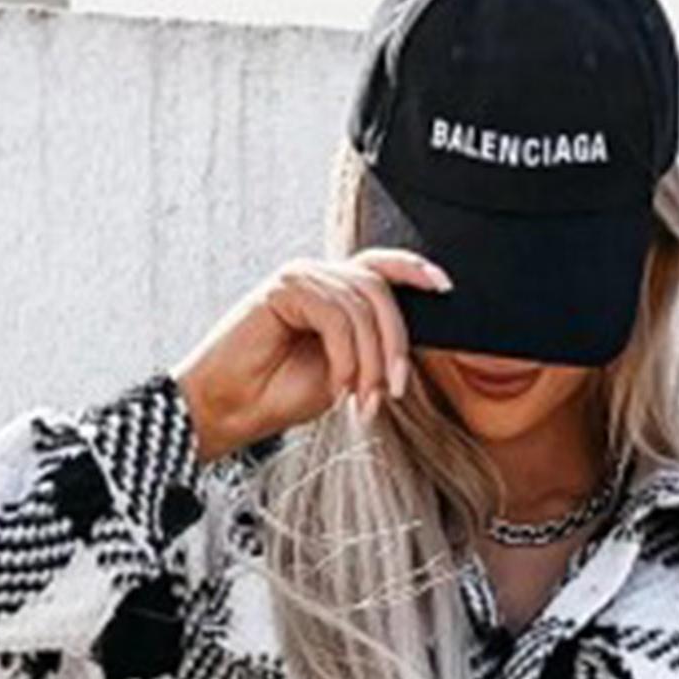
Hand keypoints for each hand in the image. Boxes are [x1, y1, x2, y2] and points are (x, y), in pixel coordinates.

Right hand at [169, 249, 453, 460]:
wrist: (232, 410)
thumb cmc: (280, 394)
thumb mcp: (344, 372)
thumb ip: (370, 349)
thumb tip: (406, 346)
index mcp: (333, 291)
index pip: (380, 267)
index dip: (414, 269)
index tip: (446, 287)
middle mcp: (318, 276)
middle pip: (379, 291)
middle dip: (395, 345)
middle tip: (394, 391)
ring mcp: (299, 277)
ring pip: (361, 307)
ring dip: (370, 361)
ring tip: (361, 400)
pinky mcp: (283, 287)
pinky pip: (334, 315)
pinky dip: (345, 355)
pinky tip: (338, 386)